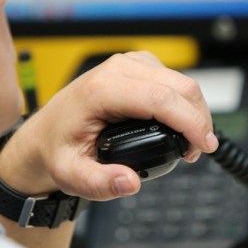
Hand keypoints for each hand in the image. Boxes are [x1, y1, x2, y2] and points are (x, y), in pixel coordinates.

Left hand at [0, 51, 217, 200]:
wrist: (45, 134)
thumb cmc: (57, 150)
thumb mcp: (70, 175)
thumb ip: (99, 183)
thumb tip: (130, 182)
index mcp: (101, 90)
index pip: (162, 99)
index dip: (191, 122)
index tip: (202, 147)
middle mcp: (117, 69)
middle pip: (179, 86)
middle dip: (198, 120)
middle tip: (195, 152)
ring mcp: (128, 64)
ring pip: (180, 81)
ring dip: (193, 112)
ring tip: (189, 143)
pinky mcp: (136, 66)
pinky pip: (172, 80)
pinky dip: (183, 103)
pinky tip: (179, 125)